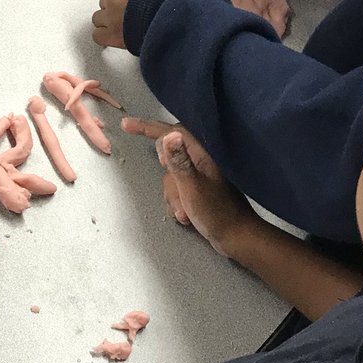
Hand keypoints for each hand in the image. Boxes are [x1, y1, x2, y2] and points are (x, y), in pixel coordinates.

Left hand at [88, 0, 144, 47]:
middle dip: (114, 7)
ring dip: (108, 22)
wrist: (167, 15)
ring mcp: (109, 17)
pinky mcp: (112, 36)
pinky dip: (104, 37)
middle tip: (130, 11)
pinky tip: (115, 37)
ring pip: (98, 19)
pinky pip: (98, 36)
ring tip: (125, 26)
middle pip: (103, 2)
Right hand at [121, 119, 255, 256]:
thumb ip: (179, 161)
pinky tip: (188, 217)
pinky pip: (177, 191)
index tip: (125, 125)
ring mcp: (199, 175)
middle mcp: (201, 160)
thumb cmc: (217, 212)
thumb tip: (168, 135)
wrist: (237, 238)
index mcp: (203, 153)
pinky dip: (178, 204)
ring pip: (171, 178)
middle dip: (168, 178)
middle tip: (178, 192)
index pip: (171, 132)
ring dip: (174, 197)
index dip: (147, 127)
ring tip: (187, 212)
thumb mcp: (192, 186)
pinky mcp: (198, 190)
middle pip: (169, 157)